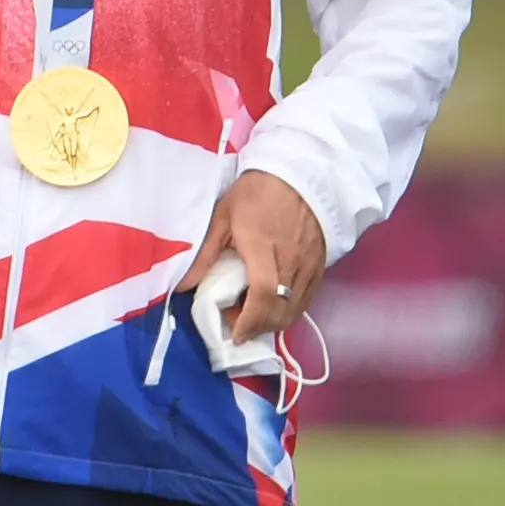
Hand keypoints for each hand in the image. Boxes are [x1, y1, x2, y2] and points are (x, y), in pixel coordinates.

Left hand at [183, 169, 326, 343]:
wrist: (299, 172)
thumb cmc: (257, 192)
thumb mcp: (223, 215)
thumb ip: (205, 253)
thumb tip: (183, 287)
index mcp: (262, 246)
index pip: (261, 296)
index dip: (248, 322)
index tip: (233, 333)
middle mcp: (290, 259)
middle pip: (279, 310)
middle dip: (258, 327)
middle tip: (236, 321)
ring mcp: (309, 263)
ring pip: (295, 309)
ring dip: (273, 321)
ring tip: (253, 313)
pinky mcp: (320, 264)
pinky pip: (307, 299)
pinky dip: (290, 310)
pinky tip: (274, 304)